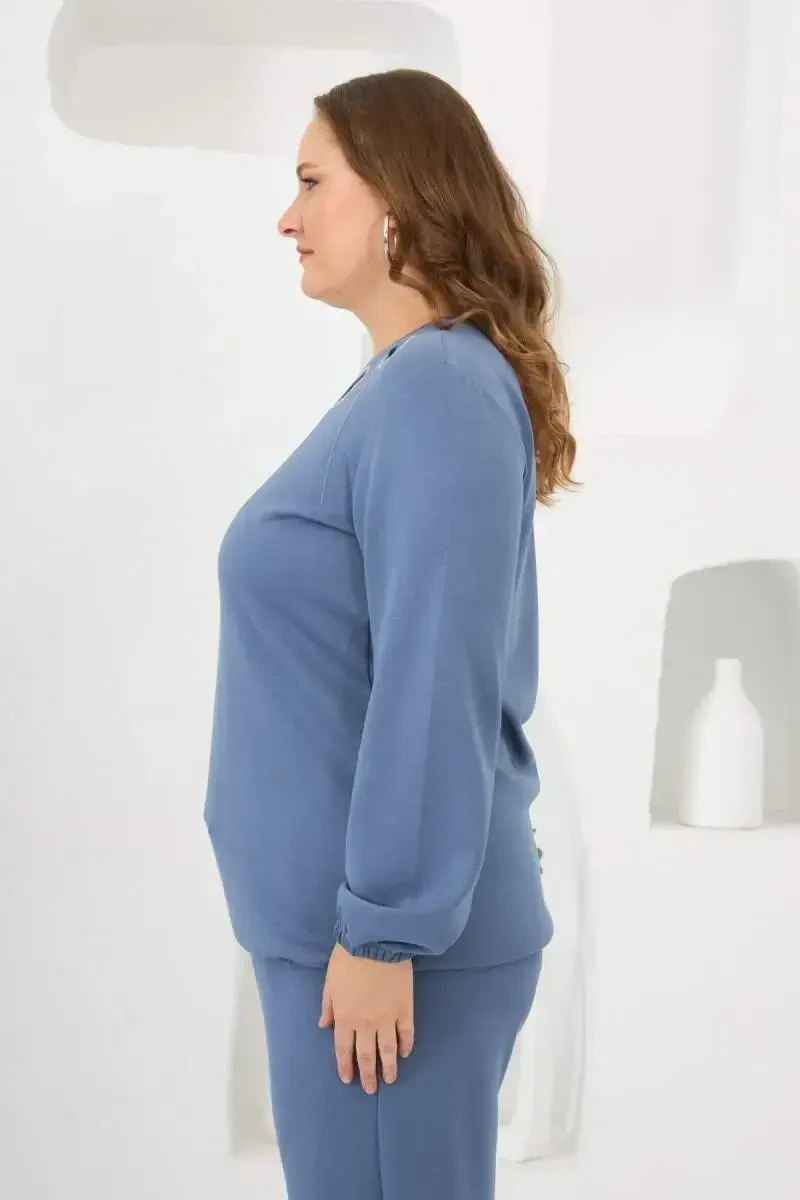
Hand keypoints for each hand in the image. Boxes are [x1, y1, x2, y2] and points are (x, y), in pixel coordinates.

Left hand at [318, 942, 414, 1092]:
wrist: (376, 941)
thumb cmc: (348, 957)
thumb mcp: (330, 980)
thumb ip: (328, 1005)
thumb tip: (324, 1026)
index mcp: (345, 1017)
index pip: (344, 1049)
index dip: (346, 1065)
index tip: (348, 1079)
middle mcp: (366, 1023)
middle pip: (366, 1055)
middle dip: (368, 1074)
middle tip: (371, 1089)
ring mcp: (388, 1018)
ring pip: (388, 1050)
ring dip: (388, 1068)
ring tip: (390, 1080)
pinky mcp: (406, 1009)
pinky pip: (407, 1033)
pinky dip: (406, 1045)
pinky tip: (405, 1054)